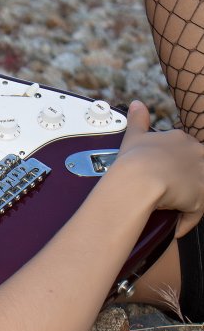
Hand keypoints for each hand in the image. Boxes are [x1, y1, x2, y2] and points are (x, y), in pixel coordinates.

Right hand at [116, 100, 203, 235]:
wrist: (138, 179)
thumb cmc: (134, 159)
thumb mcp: (134, 135)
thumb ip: (138, 119)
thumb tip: (137, 104)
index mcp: (180, 139)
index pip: (184, 151)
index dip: (172, 163)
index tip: (161, 172)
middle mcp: (195, 155)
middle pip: (195, 170)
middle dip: (182, 181)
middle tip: (163, 191)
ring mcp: (200, 177)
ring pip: (198, 191)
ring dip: (184, 201)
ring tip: (166, 207)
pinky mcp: (199, 198)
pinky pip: (195, 213)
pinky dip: (185, 220)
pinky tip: (174, 226)